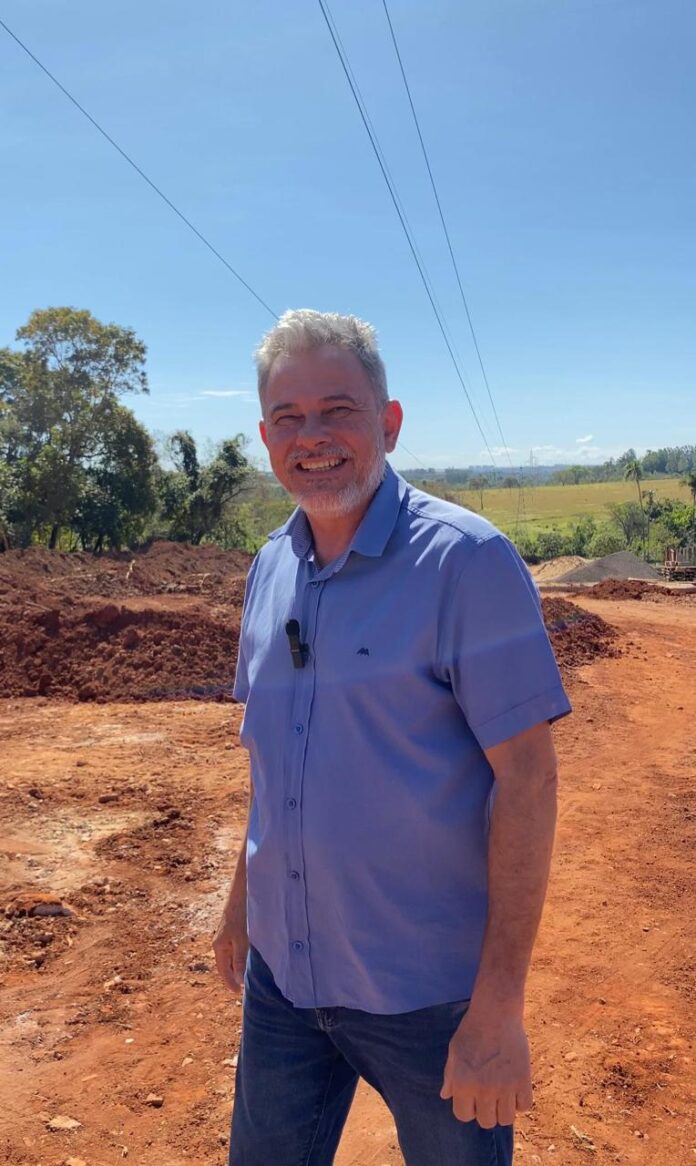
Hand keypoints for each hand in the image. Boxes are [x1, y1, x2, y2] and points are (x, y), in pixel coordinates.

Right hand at [212, 908, 247, 994]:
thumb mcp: (241, 940)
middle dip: (236, 975)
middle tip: (248, 986)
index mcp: (219, 947)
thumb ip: (240, 960)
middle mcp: (221, 943)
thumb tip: (239, 980)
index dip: (230, 982)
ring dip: (240, 965)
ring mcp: (227, 937)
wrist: (242, 893)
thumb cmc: (240, 916)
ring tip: (251, 974)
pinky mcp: (234, 930)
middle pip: (228, 964)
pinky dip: (243, 955)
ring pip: (233, 956)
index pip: (223, 970)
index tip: (238, 993)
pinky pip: (238, 948)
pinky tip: (252, 957)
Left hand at [440, 1007, 532, 1127]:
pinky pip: (524, 1106)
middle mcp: (483, 1089)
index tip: (472, 1098)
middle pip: (486, 1122)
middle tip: (488, 1096)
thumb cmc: (472, 1030)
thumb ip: (450, 1076)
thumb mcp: (454, 1051)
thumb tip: (445, 1096)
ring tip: (502, 1094)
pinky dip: (520, 1101)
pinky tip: (515, 1088)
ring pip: (506, 1119)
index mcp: (462, 1083)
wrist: (496, 1012)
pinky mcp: (523, 1080)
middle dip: (486, 1111)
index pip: (463, 1116)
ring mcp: (504, 1086)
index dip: (468, 1108)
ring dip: (503, 1109)